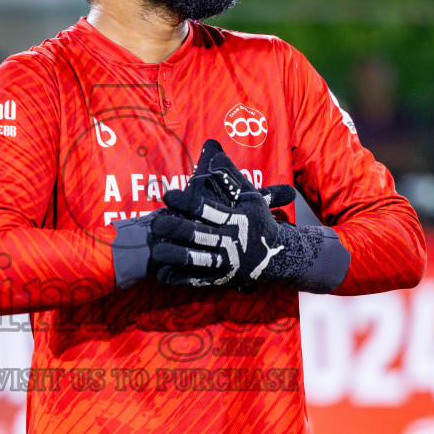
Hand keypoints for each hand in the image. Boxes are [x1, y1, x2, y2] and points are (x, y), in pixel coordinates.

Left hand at [109, 139, 288, 289]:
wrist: (276, 257)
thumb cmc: (258, 221)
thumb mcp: (251, 197)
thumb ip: (231, 177)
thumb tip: (215, 153)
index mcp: (237, 220)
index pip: (208, 209)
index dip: (187, 201)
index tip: (168, 195)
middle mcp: (231, 242)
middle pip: (198, 235)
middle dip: (175, 228)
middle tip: (156, 222)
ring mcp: (226, 263)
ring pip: (196, 260)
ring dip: (174, 255)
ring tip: (156, 250)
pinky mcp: (221, 279)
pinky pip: (197, 281)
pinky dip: (180, 279)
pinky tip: (162, 274)